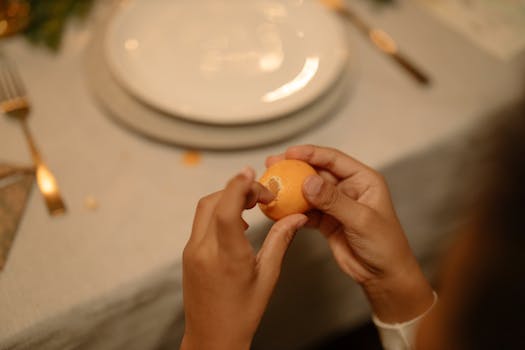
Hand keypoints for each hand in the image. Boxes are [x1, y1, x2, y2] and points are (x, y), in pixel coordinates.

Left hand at [181, 168, 307, 349]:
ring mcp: (192, 252)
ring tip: (251, 205)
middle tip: (261, 194)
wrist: (212, 338)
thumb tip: (296, 217)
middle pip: (213, 201)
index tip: (254, 176)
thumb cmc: (242, 314)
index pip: (225, 209)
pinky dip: (218, 212)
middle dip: (237, 188)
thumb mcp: (268, 277)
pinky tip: (237, 222)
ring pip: (205, 209)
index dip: (239, 186)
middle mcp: (204, 251)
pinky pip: (202, 222)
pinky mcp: (188, 254)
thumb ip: (280, 241)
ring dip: (226, 198)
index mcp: (227, 258)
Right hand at [267, 145, 433, 322]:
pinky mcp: (326, 220)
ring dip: (290, 189)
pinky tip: (279, 209)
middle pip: (317, 172)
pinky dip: (292, 210)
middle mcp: (348, 188)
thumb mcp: (360, 219)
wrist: (383, 276)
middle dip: (294, 168)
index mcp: (363, 180)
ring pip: (308, 191)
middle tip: (273, 164)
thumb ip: (333, 200)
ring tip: (271, 185)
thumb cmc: (385, 245)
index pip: (333, 160)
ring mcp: (335, 204)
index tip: (290, 153)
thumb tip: (308, 182)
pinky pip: (306, 210)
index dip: (310, 154)